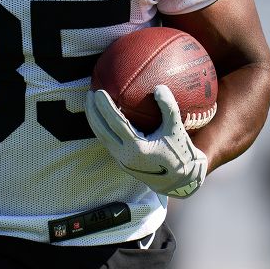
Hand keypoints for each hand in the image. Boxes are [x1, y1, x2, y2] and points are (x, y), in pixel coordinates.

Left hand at [85, 85, 208, 197]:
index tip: (99, 91)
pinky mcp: (121, 162)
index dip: (105, 107)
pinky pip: (107, 142)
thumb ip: (168, 107)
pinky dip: (101, 128)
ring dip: (93, 120)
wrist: (179, 181)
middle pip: (101, 130)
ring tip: (90, 103)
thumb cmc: (180, 153)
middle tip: (90, 93)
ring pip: (101, 137)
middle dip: (92, 111)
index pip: (116, 123)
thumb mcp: (177, 129)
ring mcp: (121, 160)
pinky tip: (101, 116)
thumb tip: (158, 87)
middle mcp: (125, 155)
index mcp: (138, 148)